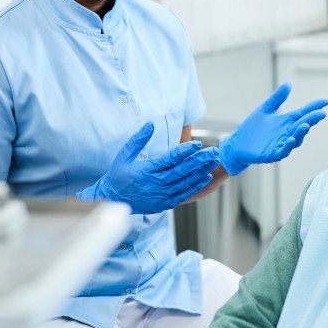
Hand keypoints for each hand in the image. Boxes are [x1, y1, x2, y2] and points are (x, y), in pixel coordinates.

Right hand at [78, 122, 220, 213]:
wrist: (114, 200)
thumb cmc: (119, 175)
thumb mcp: (124, 155)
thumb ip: (138, 140)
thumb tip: (150, 124)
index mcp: (147, 170)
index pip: (170, 158)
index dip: (185, 150)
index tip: (197, 144)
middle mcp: (156, 183)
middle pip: (182, 170)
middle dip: (200, 159)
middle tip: (214, 151)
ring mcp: (162, 195)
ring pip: (186, 182)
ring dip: (201, 171)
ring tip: (213, 161)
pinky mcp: (165, 203)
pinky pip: (184, 194)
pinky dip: (195, 186)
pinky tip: (205, 176)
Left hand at [219, 82, 327, 175]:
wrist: (237, 143)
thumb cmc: (252, 128)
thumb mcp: (265, 109)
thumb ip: (277, 98)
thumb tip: (288, 83)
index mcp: (286, 121)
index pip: (304, 113)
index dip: (314, 107)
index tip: (326, 101)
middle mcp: (287, 132)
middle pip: (303, 125)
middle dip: (312, 120)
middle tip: (321, 113)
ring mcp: (281, 144)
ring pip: (296, 139)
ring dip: (301, 133)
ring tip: (305, 124)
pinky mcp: (272, 154)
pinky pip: (283, 151)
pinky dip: (287, 146)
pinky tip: (290, 139)